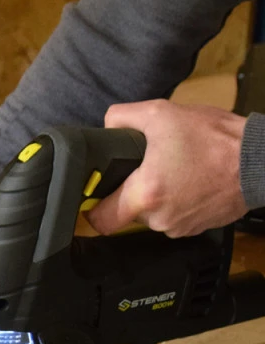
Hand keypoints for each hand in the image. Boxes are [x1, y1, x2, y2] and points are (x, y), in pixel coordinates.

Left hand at [86, 100, 248, 237]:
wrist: (261, 161)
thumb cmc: (216, 139)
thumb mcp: (162, 114)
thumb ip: (123, 117)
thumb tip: (107, 125)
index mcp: (145, 195)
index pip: (101, 221)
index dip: (94, 209)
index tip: (97, 197)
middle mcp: (159, 219)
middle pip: (127, 214)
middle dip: (132, 194)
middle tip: (147, 170)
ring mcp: (178, 227)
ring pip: (152, 216)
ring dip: (157, 197)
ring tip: (175, 172)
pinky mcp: (196, 229)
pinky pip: (174, 218)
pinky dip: (177, 203)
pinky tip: (190, 182)